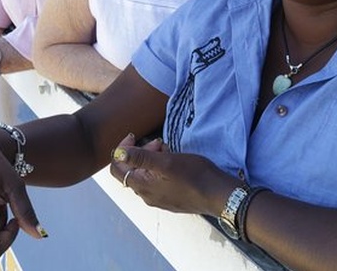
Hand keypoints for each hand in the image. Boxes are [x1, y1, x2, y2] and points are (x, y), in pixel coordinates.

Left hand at [110, 135, 234, 215]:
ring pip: (145, 175)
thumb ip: (140, 158)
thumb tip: (117, 154)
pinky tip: (174, 162)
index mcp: (142, 186)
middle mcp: (146, 195)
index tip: (134, 136)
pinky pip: (156, 181)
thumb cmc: (194, 175)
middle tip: (158, 143)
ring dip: (151, 159)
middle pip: (131, 171)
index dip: (121, 149)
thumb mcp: (166, 162)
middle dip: (140, 152)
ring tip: (167, 150)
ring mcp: (158, 199)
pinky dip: (160, 169)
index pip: (117, 168)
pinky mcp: (170, 199)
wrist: (219, 195)